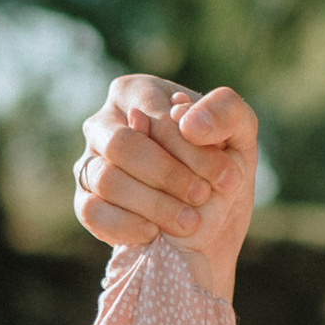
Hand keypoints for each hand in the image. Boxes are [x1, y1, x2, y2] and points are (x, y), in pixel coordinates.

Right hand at [74, 77, 258, 296]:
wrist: (209, 225)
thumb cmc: (219, 166)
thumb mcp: (239, 134)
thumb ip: (224, 111)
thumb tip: (182, 118)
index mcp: (137, 92)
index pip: (156, 118)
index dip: (191, 150)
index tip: (226, 176)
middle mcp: (103, 123)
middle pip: (122, 144)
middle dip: (167, 175)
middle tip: (202, 196)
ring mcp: (89, 163)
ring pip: (106, 179)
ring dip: (153, 204)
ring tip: (189, 221)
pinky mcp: (84, 201)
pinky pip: (90, 211)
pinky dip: (125, 224)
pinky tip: (154, 232)